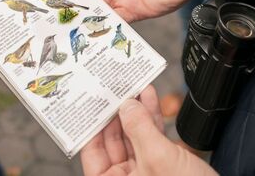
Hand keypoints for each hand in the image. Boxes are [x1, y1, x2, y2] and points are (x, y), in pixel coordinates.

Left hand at [81, 85, 218, 175]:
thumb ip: (140, 129)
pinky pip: (151, 136)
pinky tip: (150, 99)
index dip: (94, 124)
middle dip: (119, 112)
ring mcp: (144, 171)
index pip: (93, 151)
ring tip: (135, 87)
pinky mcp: (161, 163)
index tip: (97, 101)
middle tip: (118, 89)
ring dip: (137, 110)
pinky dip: (151, 117)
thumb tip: (127, 107)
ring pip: (134, 134)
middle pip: (114, 139)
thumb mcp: (158, 159)